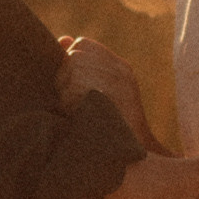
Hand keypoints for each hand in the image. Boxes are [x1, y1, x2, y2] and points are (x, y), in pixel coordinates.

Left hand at [57, 35, 155, 149]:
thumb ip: (83, 67)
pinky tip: (79, 116)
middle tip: (71, 102)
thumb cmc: (110, 130)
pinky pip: (76, 87)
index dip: (69, 61)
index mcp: (120, 68)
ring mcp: (119, 83)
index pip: (82, 44)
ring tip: (76, 111)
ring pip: (72, 70)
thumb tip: (62, 38)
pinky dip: (71, 102)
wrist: (136, 160)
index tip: (71, 85)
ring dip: (66, 92)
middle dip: (64, 78)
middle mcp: (121, 72)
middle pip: (74, 56)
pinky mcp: (110, 97)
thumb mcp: (100, 93)